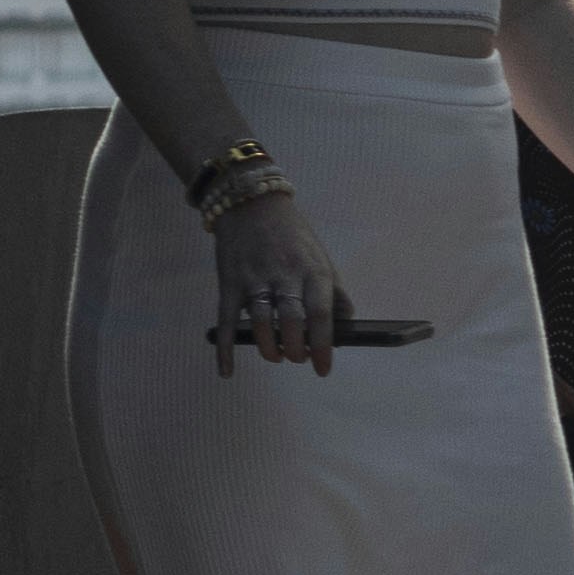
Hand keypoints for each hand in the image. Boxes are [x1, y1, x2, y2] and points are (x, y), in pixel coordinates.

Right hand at [210, 188, 347, 374]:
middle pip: (293, 321)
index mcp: (313, 272)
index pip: (322, 314)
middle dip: (296, 348)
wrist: (252, 204)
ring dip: (269, 347)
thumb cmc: (293, 237)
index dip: (323, 345)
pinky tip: (227, 371)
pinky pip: (226, 320)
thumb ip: (334, 291)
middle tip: (297, 358)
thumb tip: (348, 322)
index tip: (323, 368)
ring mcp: (255, 279)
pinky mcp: (229, 282)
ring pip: (262, 322)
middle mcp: (285, 276)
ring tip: (276, 356)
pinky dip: (225, 348)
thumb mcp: (321, 258)